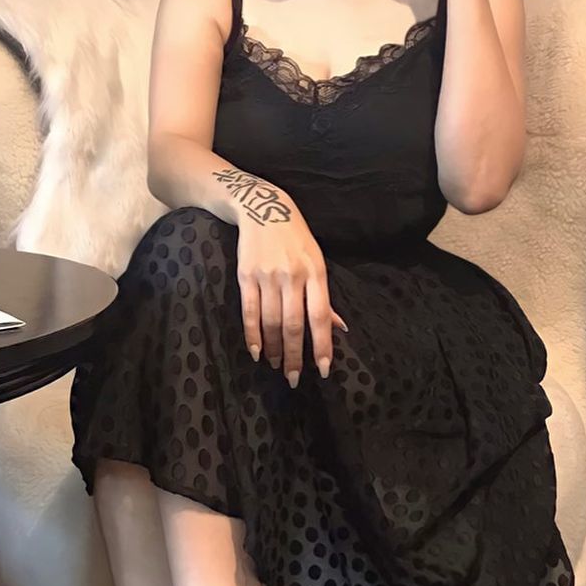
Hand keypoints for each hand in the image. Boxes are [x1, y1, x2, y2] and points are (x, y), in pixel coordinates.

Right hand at [236, 209, 347, 386]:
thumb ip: (325, 298)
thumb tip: (340, 328)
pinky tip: (256, 351)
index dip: (321, 345)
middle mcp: (293, 276)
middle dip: (294, 356)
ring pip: (271, 322)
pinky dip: (252, 335)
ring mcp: (268, 276)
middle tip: (294, 378)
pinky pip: (250, 312)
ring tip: (276, 365)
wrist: (263, 208)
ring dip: (273, 349)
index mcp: (316, 273)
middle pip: (293, 325)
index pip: (320, 317)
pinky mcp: (246, 276)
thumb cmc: (296, 240)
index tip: (323, 369)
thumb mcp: (317, 262)